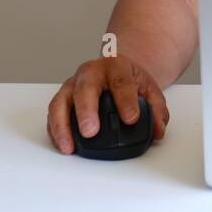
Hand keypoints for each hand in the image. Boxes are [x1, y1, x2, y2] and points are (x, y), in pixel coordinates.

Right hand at [47, 55, 170, 154]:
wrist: (114, 66)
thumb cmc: (129, 79)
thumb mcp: (149, 88)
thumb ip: (156, 109)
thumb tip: (158, 130)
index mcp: (116, 66)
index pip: (121, 82)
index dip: (126, 101)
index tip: (131, 118)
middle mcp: (91, 72)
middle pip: (85, 88)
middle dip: (86, 111)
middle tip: (90, 131)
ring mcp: (73, 84)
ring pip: (61, 101)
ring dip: (62, 125)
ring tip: (69, 145)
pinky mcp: (62, 97)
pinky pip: (53, 112)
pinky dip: (54, 130)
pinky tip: (61, 143)